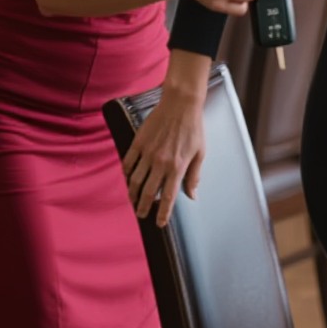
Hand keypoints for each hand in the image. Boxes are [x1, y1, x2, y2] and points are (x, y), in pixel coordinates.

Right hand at [121, 81, 205, 225]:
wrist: (181, 104)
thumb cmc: (193, 128)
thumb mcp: (200, 153)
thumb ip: (194, 175)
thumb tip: (192, 195)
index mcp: (177, 166)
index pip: (168, 196)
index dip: (163, 212)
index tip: (159, 223)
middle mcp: (161, 162)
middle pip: (147, 192)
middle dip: (143, 207)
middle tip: (141, 215)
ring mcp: (148, 153)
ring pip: (134, 180)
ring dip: (132, 194)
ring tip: (133, 201)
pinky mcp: (138, 142)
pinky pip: (128, 162)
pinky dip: (126, 173)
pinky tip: (127, 179)